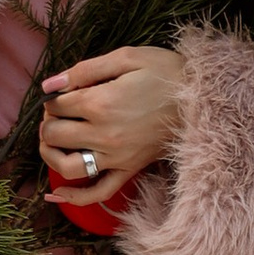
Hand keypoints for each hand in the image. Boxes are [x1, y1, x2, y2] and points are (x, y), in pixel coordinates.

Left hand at [41, 46, 184, 204]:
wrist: (204, 97)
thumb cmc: (166, 71)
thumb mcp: (127, 57)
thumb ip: (84, 70)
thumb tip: (49, 84)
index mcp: (100, 103)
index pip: (56, 106)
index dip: (52, 98)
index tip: (61, 93)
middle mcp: (104, 134)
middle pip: (55, 135)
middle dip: (49, 122)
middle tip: (58, 112)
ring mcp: (116, 156)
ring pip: (67, 166)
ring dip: (50, 155)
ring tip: (51, 142)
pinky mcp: (129, 169)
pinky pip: (99, 192)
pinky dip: (75, 197)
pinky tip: (57, 194)